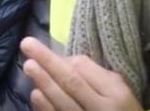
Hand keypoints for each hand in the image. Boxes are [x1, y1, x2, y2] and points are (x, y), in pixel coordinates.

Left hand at [20, 38, 141, 110]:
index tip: (48, 52)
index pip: (86, 70)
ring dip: (44, 83)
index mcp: (115, 93)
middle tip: (27, 44)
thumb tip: (64, 62)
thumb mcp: (120, 89)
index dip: (63, 60)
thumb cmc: (122, 109)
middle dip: (48, 62)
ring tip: (28, 66)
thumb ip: (96, 75)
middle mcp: (101, 109)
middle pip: (71, 82)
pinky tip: (35, 93)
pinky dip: (45, 106)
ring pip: (63, 102)